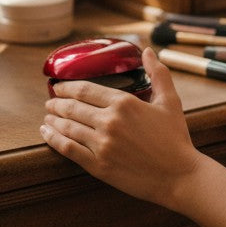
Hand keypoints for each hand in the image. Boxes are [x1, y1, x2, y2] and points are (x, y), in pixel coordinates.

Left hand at [41, 47, 202, 206]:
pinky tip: (48, 135)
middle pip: (73, 108)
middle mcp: (109, 122)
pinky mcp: (98, 166)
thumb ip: (158, 73)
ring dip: (53, 120)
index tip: (59, 86)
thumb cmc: (175, 138)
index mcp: (124, 103)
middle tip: (49, 101)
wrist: (178, 175)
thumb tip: (147, 51)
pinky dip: (54, 140)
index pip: (86, 90)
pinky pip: (69, 150)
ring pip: (67, 128)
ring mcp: (102, 144)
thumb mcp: (170, 101)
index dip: (67, 87)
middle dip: (57, 103)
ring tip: (47, 117)